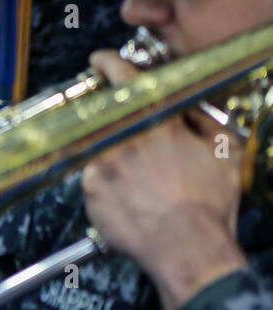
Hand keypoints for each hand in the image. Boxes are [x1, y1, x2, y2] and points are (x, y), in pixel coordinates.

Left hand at [81, 49, 246, 309]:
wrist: (188, 248)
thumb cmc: (208, 204)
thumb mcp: (221, 151)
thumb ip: (200, 119)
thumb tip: (185, 106)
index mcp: (151, 118)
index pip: (120, 73)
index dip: (107, 61)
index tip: (101, 60)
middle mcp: (118, 134)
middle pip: (104, 108)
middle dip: (115, 115)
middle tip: (131, 132)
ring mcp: (98, 161)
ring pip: (98, 144)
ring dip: (114, 153)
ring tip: (141, 178)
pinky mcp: (88, 188)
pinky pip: (93, 177)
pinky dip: (108, 183)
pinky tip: (131, 197)